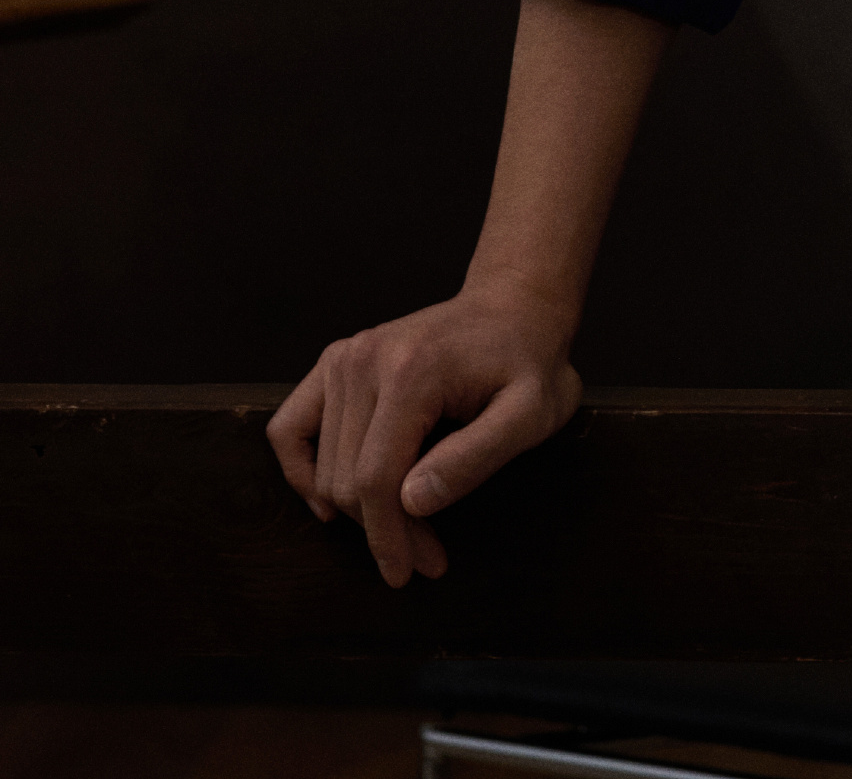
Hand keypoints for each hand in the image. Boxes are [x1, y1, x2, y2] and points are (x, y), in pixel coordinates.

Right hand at [266, 276, 582, 585]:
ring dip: (355, 511)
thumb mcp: (532, 412)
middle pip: (346, 479)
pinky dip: (303, 470)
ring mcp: (345, 356)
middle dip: (382, 532)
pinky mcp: (335, 361)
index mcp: (411, 372)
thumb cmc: (531, 362)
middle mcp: (364, 359)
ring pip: (323, 467)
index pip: (374, 479)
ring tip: (404, 528)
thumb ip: (476, 457)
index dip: (387, 538)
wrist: (514, 307)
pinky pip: (290, 427)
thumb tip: (411, 502)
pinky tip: (333, 500)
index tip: (409, 573)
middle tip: (427, 555)